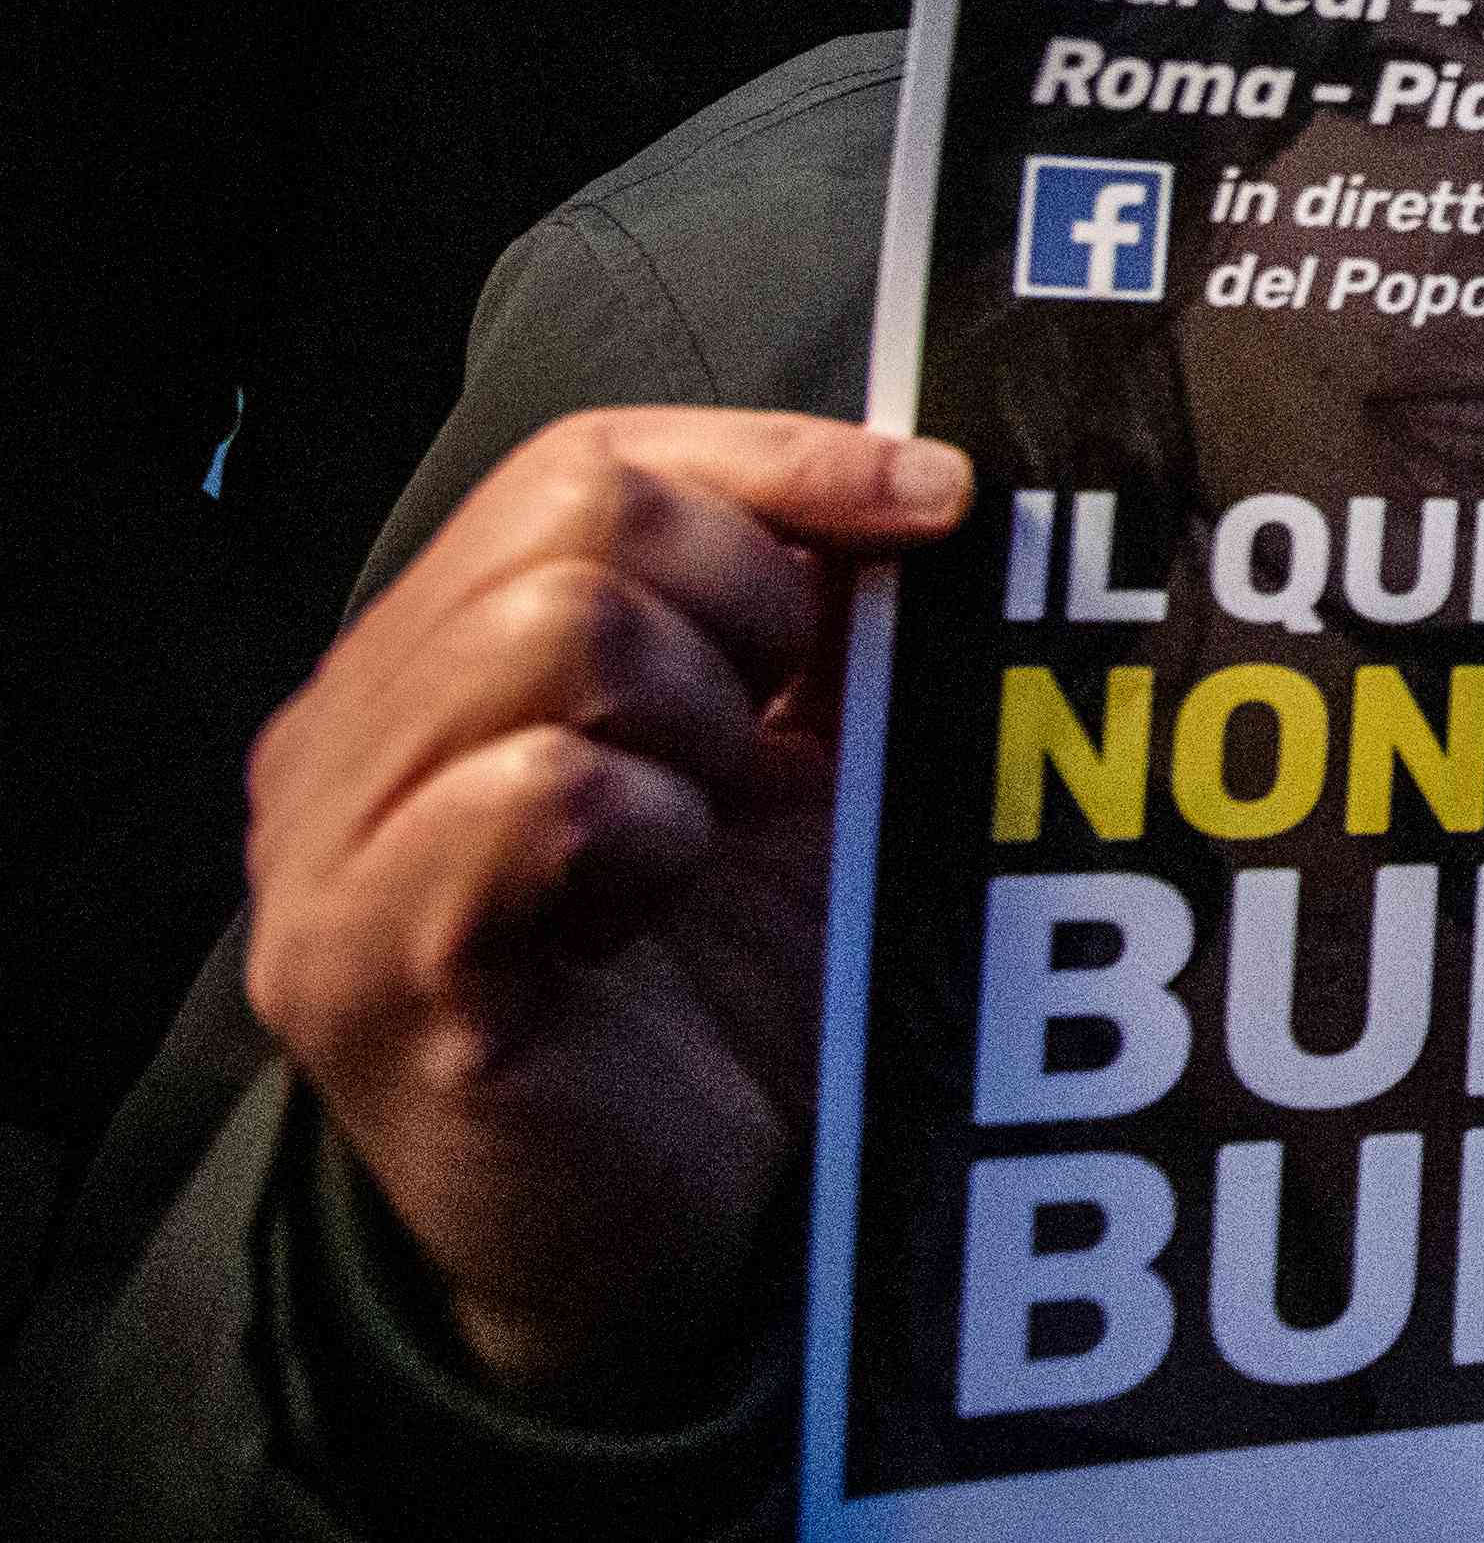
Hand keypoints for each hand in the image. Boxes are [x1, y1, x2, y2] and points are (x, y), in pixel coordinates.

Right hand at [242, 408, 969, 1405]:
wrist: (678, 1240)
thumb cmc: (734, 991)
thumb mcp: (788, 764)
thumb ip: (814, 617)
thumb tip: (921, 479)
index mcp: (434, 659)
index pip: (588, 461)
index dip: (775, 459)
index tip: (936, 500)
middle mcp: (346, 734)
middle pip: (576, 519)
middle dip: (743, 600)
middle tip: (777, 740)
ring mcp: (330, 850)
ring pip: (554, 630)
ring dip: (700, 721)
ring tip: (704, 835)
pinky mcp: (367, 965)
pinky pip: (535, 790)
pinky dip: (646, 825)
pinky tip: (654, 902)